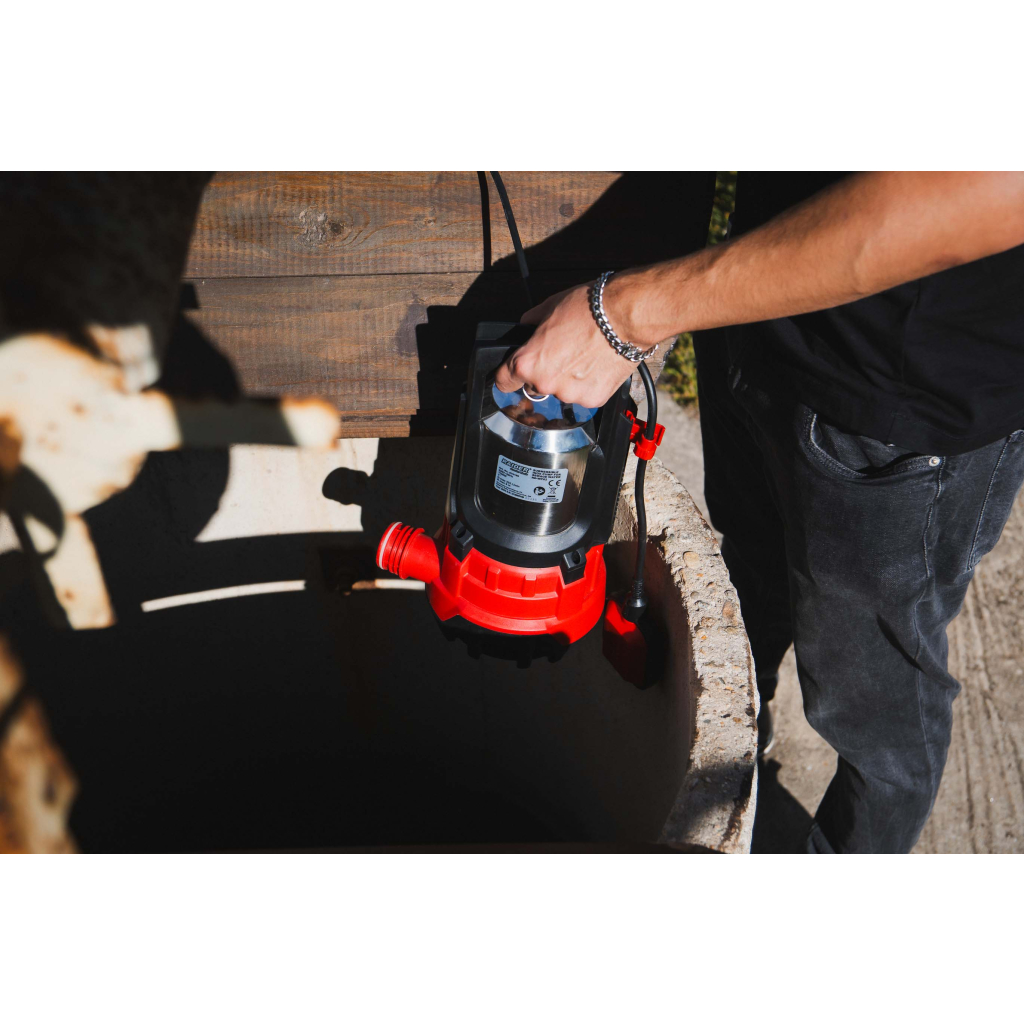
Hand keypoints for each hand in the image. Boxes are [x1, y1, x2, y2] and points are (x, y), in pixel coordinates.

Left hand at [494, 282, 643, 407]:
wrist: (626, 316)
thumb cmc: (589, 309)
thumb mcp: (549, 307)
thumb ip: (531, 323)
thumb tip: (526, 328)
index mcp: (528, 362)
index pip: (503, 381)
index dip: (508, 376)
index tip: (512, 375)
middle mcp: (545, 383)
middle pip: (535, 386)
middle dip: (545, 373)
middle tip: (563, 353)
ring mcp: (570, 394)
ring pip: (561, 392)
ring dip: (568, 380)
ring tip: (585, 357)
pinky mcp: (593, 399)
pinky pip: (584, 395)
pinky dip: (589, 384)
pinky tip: (597, 365)